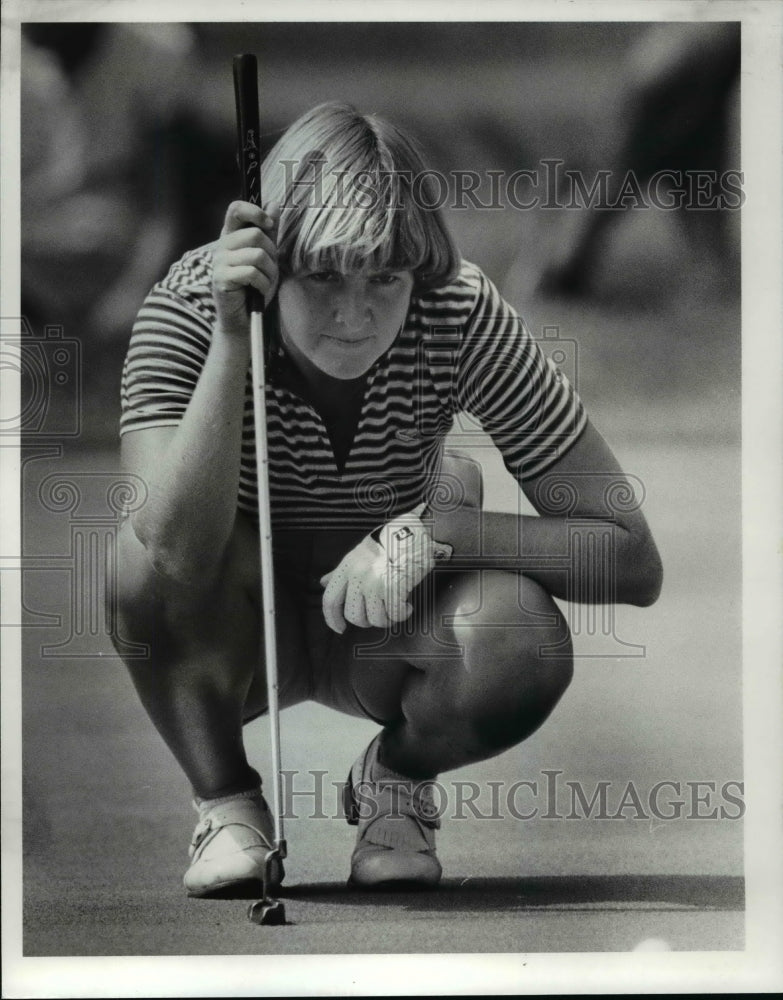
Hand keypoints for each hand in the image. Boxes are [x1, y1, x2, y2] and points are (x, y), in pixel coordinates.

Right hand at [212, 201, 277, 338]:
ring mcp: (219, 262)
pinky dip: (262, 284)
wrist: (243, 318)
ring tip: (264, 283)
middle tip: (269, 269)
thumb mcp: (266, 256)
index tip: (269, 225)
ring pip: (257, 255)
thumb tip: (273, 203)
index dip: (255, 212)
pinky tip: (258, 291)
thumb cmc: (254, 287)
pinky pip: (251, 273)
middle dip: (271, 253)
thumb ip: (269, 231)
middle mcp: (222, 246)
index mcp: (231, 236)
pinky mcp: (221, 279)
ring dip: (269, 272)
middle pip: (255, 235)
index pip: (235, 209)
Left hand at [319, 504, 452, 632]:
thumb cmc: (386, 543)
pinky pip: (396, 614)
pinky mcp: (394, 587)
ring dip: (387, 619)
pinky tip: (407, 606)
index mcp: (346, 568)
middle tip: (379, 613)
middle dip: (367, 621)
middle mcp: (358, 577)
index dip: (332, 619)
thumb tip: (324, 582)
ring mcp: (375, 583)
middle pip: (354, 616)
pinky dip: (403, 614)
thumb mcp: (358, 554)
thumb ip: (340, 572)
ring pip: (375, 619)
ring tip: (395, 608)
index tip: (339, 628)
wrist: (412, 533)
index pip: (330, 600)